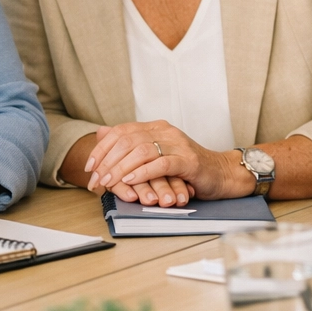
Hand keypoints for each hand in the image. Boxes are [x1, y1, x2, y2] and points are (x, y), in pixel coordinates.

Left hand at [82, 121, 246, 204]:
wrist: (222, 174)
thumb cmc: (187, 168)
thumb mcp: (155, 154)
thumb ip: (130, 144)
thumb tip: (101, 132)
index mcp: (156, 128)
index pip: (121, 131)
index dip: (102, 148)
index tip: (90, 167)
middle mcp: (165, 132)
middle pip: (128, 140)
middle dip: (107, 161)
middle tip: (96, 180)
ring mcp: (178, 144)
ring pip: (142, 150)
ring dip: (120, 168)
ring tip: (108, 182)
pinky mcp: (188, 161)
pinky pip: (162, 164)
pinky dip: (143, 172)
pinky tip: (131, 180)